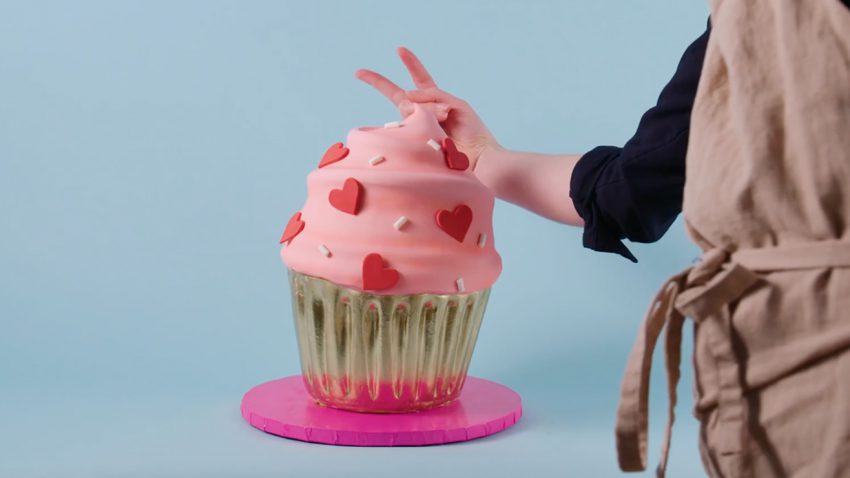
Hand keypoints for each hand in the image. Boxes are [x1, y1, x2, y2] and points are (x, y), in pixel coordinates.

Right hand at [356, 47, 500, 169]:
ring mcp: (415, 127)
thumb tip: (406, 98)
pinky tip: (439, 125)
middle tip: (359, 72)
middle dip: (377, 82)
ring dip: (429, 109)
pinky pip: (412, 123)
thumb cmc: (472, 133)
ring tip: (446, 117)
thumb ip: (432, 96)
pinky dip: (428, 119)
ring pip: (409, 109)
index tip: (400, 49)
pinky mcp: (413, 141)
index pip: (420, 79)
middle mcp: (422, 114)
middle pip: (396, 95)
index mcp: (436, 102)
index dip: (411, 64)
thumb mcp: (456, 105)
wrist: (478, 158)